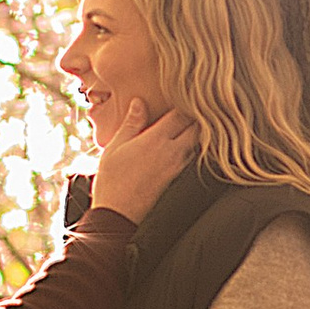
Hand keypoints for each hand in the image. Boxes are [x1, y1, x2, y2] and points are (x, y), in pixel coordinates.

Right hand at [89, 100, 195, 223]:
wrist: (118, 214)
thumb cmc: (112, 180)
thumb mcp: (115, 146)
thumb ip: (131, 123)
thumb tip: (139, 101)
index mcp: (156, 140)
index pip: (181, 114)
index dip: (185, 102)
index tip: (182, 94)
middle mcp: (172, 152)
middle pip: (197, 128)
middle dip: (195, 116)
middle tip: (189, 107)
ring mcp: (177, 167)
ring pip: (197, 143)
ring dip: (195, 132)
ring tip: (187, 122)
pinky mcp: (176, 178)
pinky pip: (190, 157)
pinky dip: (190, 147)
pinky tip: (180, 144)